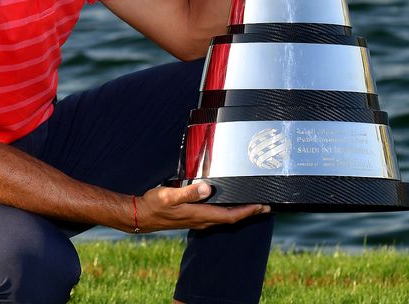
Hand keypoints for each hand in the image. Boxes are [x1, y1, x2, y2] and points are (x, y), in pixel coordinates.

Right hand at [135, 182, 269, 231]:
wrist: (141, 216)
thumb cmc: (155, 205)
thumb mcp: (169, 196)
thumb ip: (189, 193)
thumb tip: (207, 189)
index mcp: (199, 215)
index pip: (230, 216)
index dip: (247, 212)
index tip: (262, 206)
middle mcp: (202, 220)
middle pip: (232, 218)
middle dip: (249, 212)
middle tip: (266, 206)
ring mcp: (198, 219)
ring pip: (225, 217)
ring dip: (240, 212)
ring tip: (253, 205)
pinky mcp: (193, 216)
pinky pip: (217, 215)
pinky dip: (228, 210)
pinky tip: (229, 204)